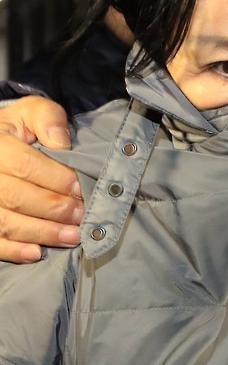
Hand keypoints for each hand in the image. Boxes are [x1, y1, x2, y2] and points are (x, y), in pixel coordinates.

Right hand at [0, 96, 82, 263]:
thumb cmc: (19, 128)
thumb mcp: (32, 112)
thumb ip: (48, 118)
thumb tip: (61, 143)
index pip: (25, 165)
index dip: (56, 179)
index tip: (80, 188)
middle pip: (17, 197)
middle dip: (54, 209)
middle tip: (82, 215)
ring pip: (6, 222)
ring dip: (42, 233)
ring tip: (73, 237)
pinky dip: (14, 250)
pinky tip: (36, 253)